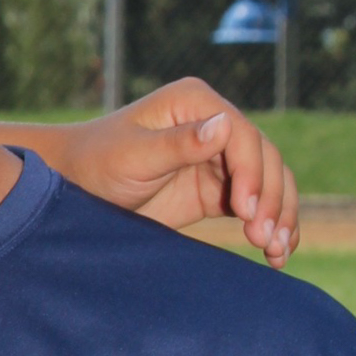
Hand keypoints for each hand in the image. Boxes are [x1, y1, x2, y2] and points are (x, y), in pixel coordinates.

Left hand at [0, 80, 298, 264]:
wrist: (75, 188)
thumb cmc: (96, 164)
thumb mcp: (133, 156)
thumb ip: (177, 144)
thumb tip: (225, 124)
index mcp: (195, 102)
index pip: (242, 134)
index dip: (251, 171)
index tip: (244, 210)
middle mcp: (214, 123)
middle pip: (265, 159)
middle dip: (270, 200)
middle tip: (264, 241)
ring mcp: (220, 156)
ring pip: (270, 181)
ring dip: (280, 215)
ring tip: (277, 253)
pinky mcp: (218, 188)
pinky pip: (257, 203)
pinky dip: (273, 224)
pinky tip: (279, 254)